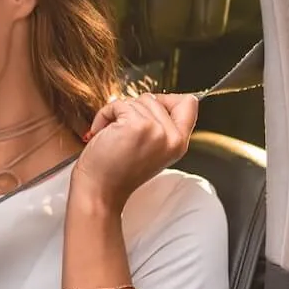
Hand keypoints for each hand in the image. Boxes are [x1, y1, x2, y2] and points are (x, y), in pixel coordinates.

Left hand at [71, 93, 197, 212]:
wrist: (99, 190)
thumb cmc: (115, 172)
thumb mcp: (151, 150)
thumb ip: (162, 127)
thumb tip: (157, 100)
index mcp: (178, 144)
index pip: (189, 103)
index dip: (165, 100)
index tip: (145, 111)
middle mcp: (172, 137)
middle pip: (156, 98)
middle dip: (133, 110)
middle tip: (121, 131)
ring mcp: (156, 130)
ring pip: (136, 100)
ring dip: (117, 113)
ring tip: (112, 135)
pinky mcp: (137, 125)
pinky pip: (119, 104)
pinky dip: (105, 114)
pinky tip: (101, 132)